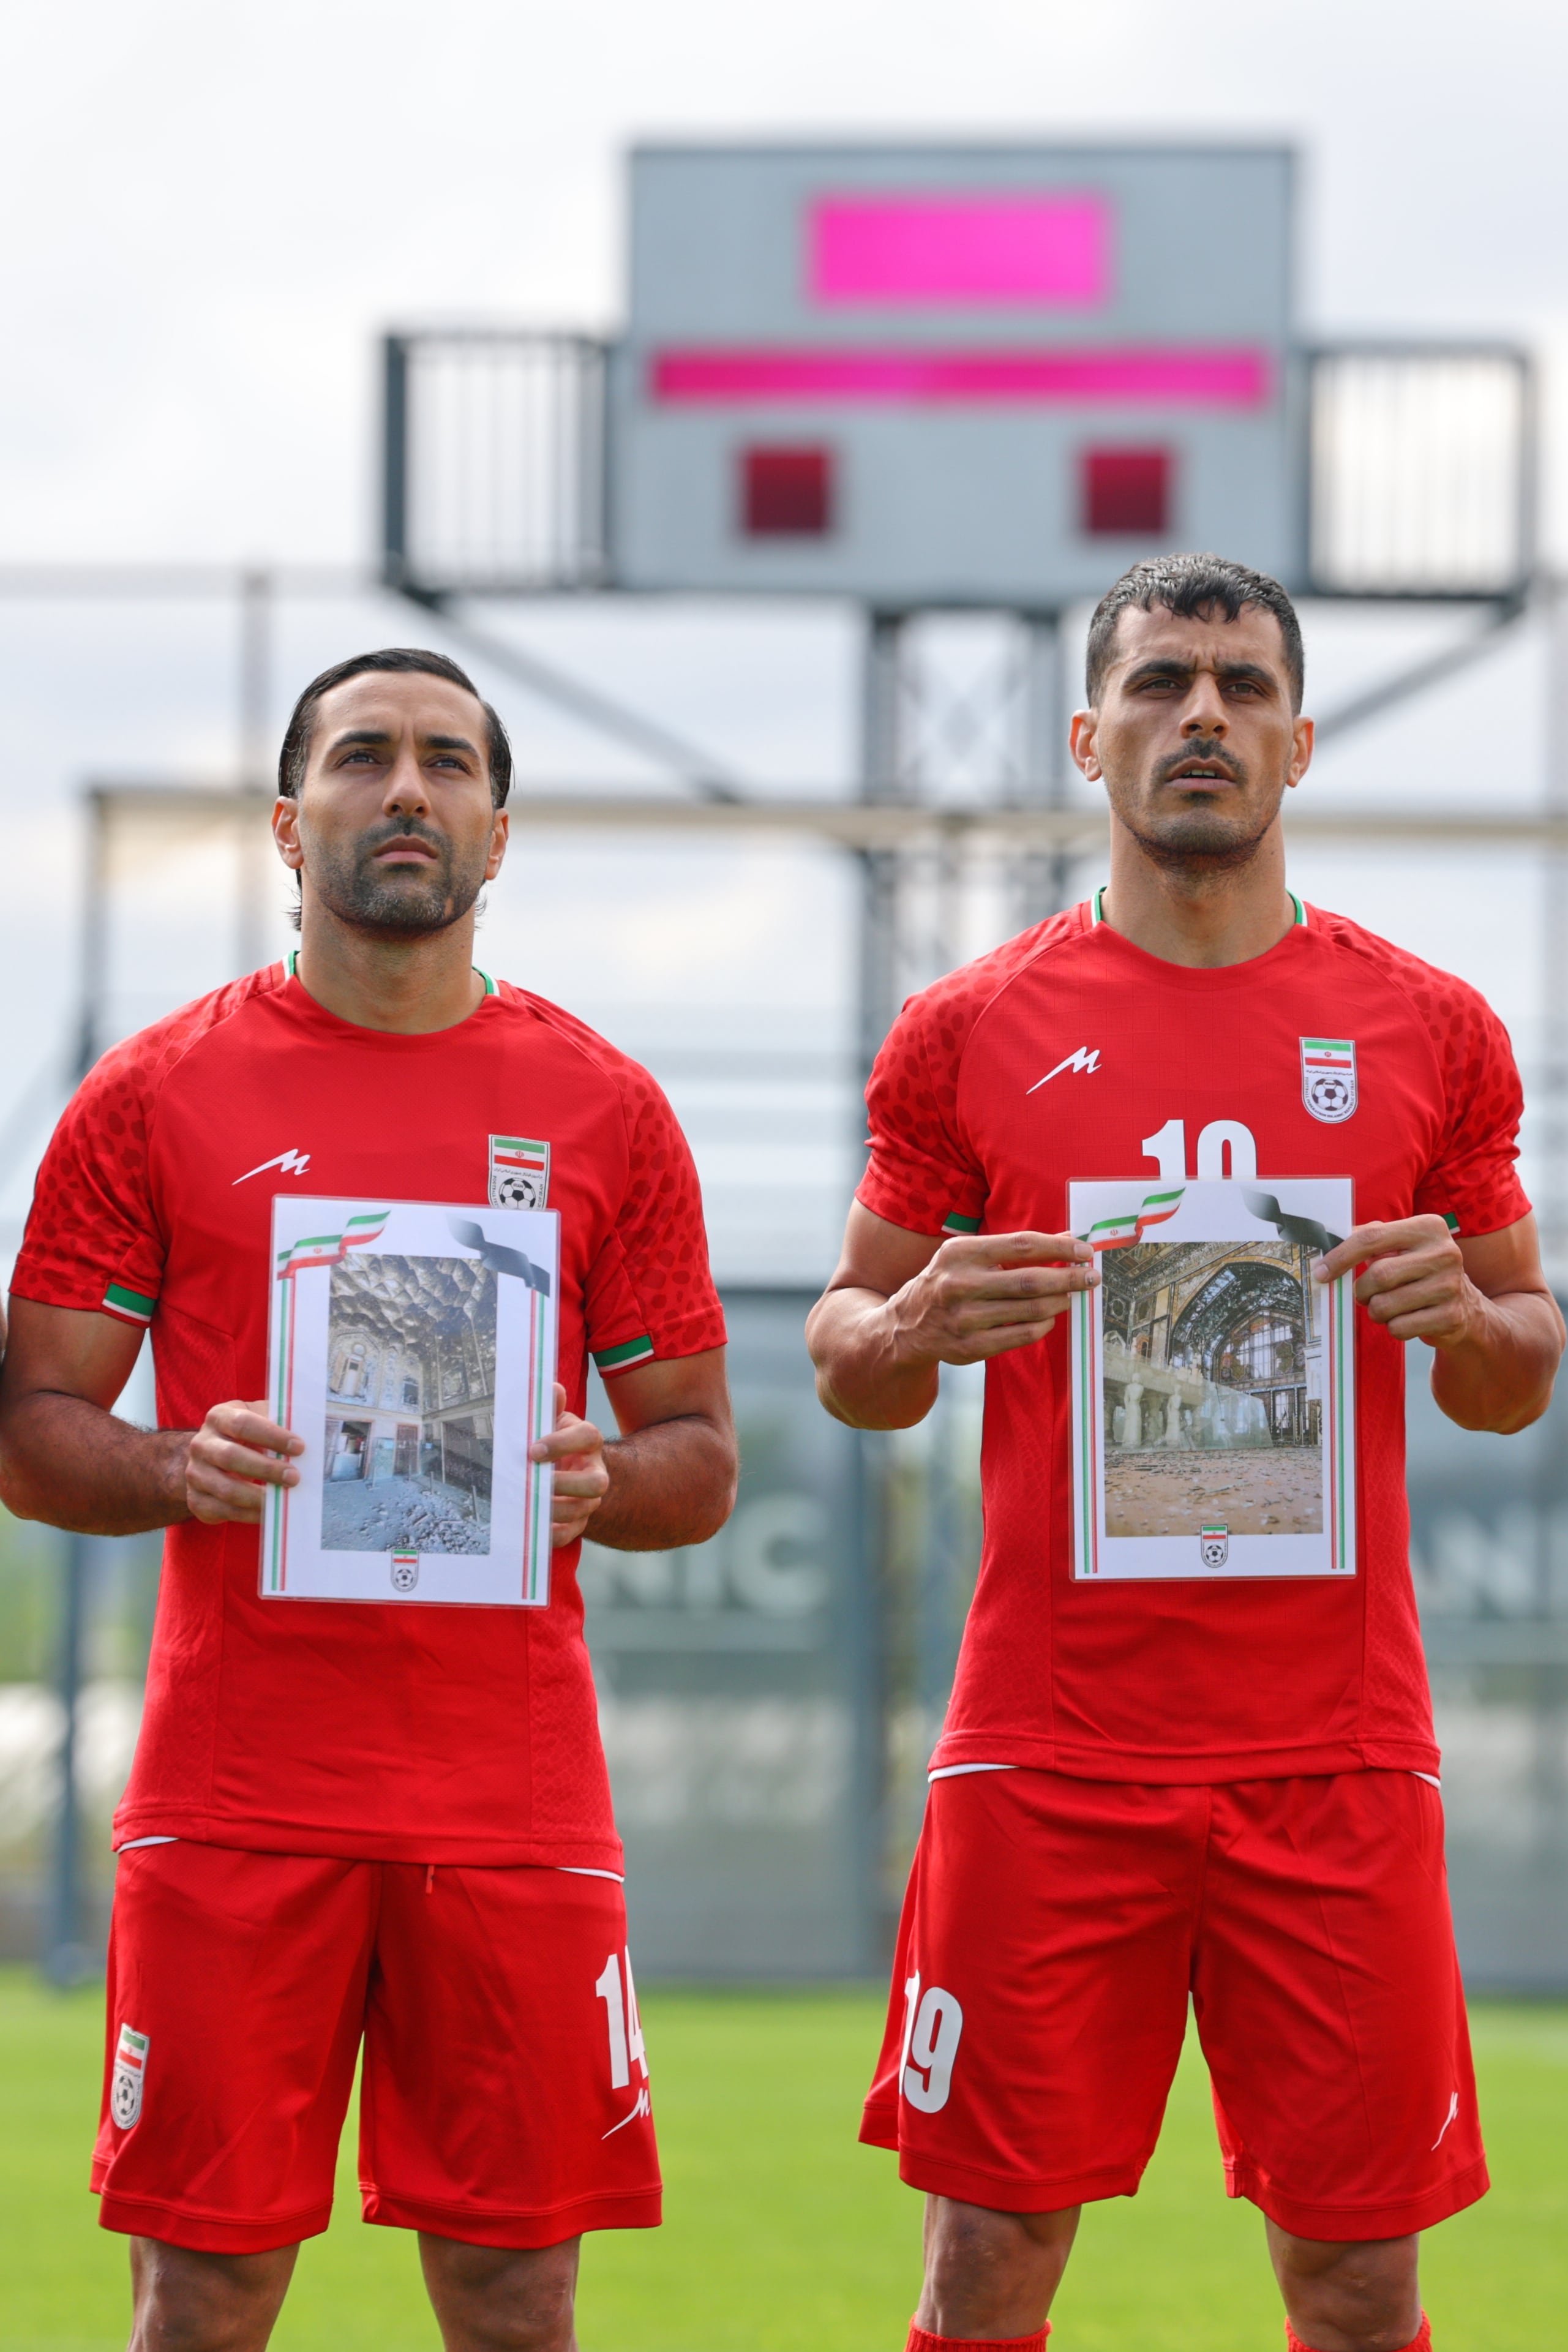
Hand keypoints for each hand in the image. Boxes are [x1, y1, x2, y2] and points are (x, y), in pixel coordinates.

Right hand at [185, 1399, 302, 1523]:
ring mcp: (195, 1473)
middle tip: (294, 1477)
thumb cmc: (246, 1435)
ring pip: (226, 1489)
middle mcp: (201, 1444)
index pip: (242, 1424)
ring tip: (283, 1498)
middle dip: (266, 1469)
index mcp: (219, 1417)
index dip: (271, 1436)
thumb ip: (279, 1422)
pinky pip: (222, 1511)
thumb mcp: (260, 1418)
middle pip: (231, 1457)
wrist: (210, 1456)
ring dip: (258, 1497)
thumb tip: (310, 1436)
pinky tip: (269, 1512)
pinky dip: (248, 1514)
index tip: (299, 1447)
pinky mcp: (196, 1499)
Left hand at [529, 1383, 609, 1546]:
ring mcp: (589, 1500)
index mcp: (588, 1441)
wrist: (566, 1469)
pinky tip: (531, 1526)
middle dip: (565, 1484)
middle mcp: (595, 1471)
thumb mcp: (552, 1420)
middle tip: (533, 1481)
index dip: (561, 1443)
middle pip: (597, 1483)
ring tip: (525, 1502)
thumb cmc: (553, 1440)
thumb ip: (550, 1406)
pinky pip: (569, 1534)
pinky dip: (551, 1533)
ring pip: (582, 1510)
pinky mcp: (578, 1522)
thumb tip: (550, 1388)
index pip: (587, 1437)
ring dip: (552, 1508)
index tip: (533, 1451)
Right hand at [890, 1231, 1098, 1368]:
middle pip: (1030, 1280)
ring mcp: (964, 1319)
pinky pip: (1021, 1336)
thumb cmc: (947, 1282)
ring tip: (1070, 1295)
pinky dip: (1043, 1325)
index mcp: (960, 1253)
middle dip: (1069, 1278)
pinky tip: (1049, 1317)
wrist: (906, 1326)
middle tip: (1091, 1277)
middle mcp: (959, 1285)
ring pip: (1030, 1310)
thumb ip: (1014, 1247)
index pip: (1022, 1244)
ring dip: (1059, 1301)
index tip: (1085, 1251)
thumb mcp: (968, 1255)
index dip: (1059, 1248)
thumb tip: (1067, 1240)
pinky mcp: (970, 1348)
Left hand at [1313, 1216, 1477, 1346]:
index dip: (1340, 1257)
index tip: (1320, 1272)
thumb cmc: (1420, 1271)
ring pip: (1385, 1305)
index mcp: (1428, 1227)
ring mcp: (1451, 1286)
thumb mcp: (1401, 1246)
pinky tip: (1407, 1318)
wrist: (1465, 1306)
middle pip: (1378, 1275)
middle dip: (1362, 1290)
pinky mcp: (1451, 1317)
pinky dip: (1393, 1327)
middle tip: (1364, 1294)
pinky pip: (1399, 1328)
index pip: (1371, 1238)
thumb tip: (1327, 1240)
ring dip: (1376, 1311)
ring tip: (1389, 1306)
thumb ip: (1368, 1238)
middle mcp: (1445, 1253)